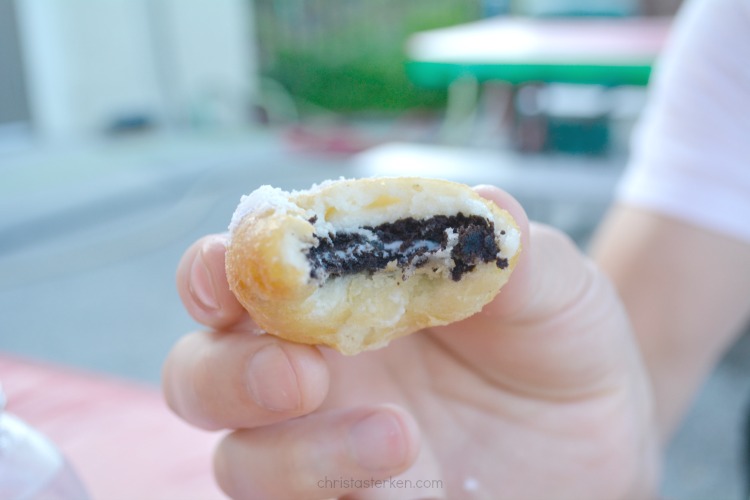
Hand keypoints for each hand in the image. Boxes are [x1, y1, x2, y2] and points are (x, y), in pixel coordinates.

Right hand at [163, 186, 657, 498]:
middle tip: (300, 374)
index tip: (233, 267)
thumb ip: (511, 251)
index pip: (241, 274)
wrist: (602, 438)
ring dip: (294, 452)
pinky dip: (329, 492)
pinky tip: (406, 477)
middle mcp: (313, 369)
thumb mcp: (554, 290)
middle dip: (228, 372)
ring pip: (239, 461)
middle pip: (203, 372)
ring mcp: (326, 446)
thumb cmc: (560, 344)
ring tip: (398, 437)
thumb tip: (482, 202)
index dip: (216, 268)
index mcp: (338, 293)